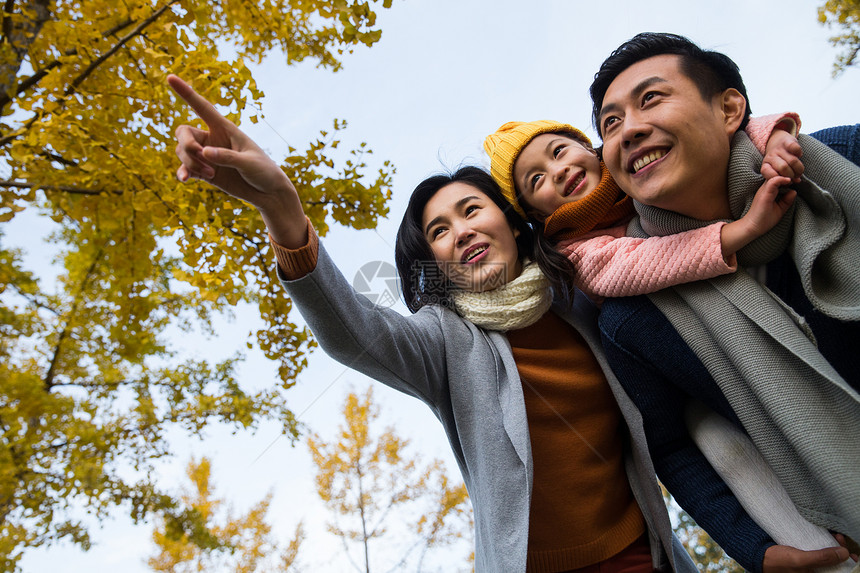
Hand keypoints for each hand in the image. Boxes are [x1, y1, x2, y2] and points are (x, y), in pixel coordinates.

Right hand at [168, 74, 307, 246]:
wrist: (268, 193)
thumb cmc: (264, 172)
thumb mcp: (250, 163)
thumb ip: (229, 158)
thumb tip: (205, 153)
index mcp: (225, 128)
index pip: (202, 107)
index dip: (186, 92)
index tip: (170, 77)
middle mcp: (212, 139)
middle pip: (183, 132)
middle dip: (187, 146)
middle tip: (203, 159)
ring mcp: (207, 156)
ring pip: (182, 151)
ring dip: (191, 163)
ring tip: (210, 175)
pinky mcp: (205, 172)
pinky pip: (185, 168)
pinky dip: (183, 172)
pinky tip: (185, 180)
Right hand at [720, 176, 795, 256]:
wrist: (753, 228)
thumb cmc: (764, 219)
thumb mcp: (780, 209)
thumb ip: (787, 200)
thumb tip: (794, 191)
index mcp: (768, 190)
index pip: (777, 177)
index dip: (787, 176)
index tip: (797, 180)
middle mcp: (765, 188)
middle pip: (775, 173)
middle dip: (787, 173)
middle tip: (798, 178)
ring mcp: (764, 190)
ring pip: (774, 174)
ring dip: (785, 175)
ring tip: (794, 179)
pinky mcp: (764, 194)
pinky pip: (772, 182)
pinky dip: (781, 179)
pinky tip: (788, 180)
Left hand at [761, 128, 803, 181]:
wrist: (777, 142)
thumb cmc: (779, 162)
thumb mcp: (776, 172)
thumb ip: (783, 178)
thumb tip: (797, 181)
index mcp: (765, 166)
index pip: (770, 175)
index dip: (781, 180)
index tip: (787, 181)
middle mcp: (770, 157)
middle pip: (783, 168)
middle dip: (792, 175)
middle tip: (795, 177)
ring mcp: (778, 149)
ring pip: (792, 160)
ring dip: (799, 168)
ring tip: (799, 171)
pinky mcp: (787, 141)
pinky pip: (795, 148)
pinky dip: (799, 153)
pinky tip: (799, 156)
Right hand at [762, 543, 851, 572]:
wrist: (757, 553)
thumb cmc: (777, 561)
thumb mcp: (800, 560)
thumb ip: (821, 558)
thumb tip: (844, 553)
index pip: (837, 572)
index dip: (845, 562)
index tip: (847, 550)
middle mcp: (813, 572)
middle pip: (833, 564)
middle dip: (839, 551)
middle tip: (839, 538)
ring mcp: (808, 564)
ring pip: (826, 556)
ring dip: (832, 546)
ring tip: (834, 535)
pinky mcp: (803, 556)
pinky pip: (817, 551)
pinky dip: (822, 544)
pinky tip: (823, 536)